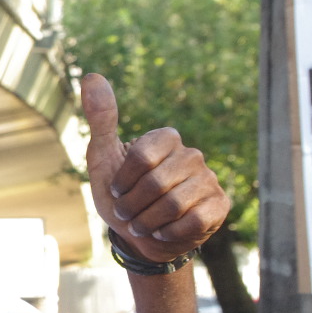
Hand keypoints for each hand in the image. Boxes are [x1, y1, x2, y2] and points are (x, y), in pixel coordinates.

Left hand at [82, 73, 229, 261]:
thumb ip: (101, 119)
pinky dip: (169, 232)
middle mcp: (191, 154)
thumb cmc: (119, 194)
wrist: (141, 236)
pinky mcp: (220, 205)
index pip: (141, 157)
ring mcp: (209, 179)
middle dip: (132, 206)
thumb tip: (91, 75)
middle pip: (156, 184)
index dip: (122, 181)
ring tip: (143, 224)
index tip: (116, 189)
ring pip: (175, 204)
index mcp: (165, 138)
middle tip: (127, 212)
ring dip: (148, 222)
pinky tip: (163, 231)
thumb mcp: (103, 157)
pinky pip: (194, 220)